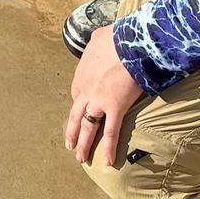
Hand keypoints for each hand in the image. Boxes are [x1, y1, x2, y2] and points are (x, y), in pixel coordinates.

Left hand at [63, 25, 147, 167]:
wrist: (130, 42)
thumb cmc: (118, 36)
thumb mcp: (100, 37)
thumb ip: (97, 44)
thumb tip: (101, 40)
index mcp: (82, 73)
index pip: (76, 93)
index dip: (78, 105)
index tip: (80, 112)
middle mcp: (86, 89)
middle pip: (76, 114)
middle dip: (71, 130)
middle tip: (69, 144)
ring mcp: (98, 100)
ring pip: (87, 127)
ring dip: (82, 143)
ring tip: (80, 158)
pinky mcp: (114, 107)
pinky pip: (111, 132)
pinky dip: (109, 148)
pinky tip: (108, 162)